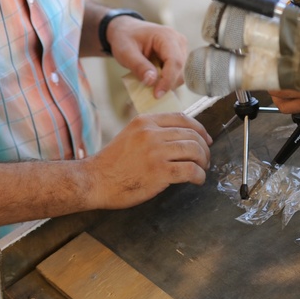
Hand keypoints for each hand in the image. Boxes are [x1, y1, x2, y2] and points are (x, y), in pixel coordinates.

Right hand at [88, 113, 211, 208]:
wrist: (93, 180)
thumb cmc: (111, 163)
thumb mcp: (131, 135)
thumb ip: (152, 132)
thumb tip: (178, 138)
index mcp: (145, 121)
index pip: (182, 118)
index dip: (199, 129)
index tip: (206, 139)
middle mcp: (152, 133)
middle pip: (191, 135)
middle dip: (204, 148)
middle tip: (205, 159)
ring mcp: (156, 152)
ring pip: (194, 151)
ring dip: (203, 162)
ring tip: (202, 169)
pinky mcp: (159, 171)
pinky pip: (190, 170)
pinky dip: (199, 176)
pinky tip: (197, 180)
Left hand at [106, 17, 187, 99]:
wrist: (127, 30)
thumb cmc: (126, 38)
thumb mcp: (126, 52)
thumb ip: (139, 66)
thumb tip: (152, 82)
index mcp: (167, 36)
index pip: (174, 61)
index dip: (167, 80)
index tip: (157, 94)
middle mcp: (178, 41)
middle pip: (179, 69)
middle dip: (166, 83)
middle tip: (149, 92)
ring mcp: (180, 48)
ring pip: (180, 73)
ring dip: (166, 82)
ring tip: (149, 81)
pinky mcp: (179, 56)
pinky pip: (176, 73)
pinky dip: (165, 80)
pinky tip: (153, 78)